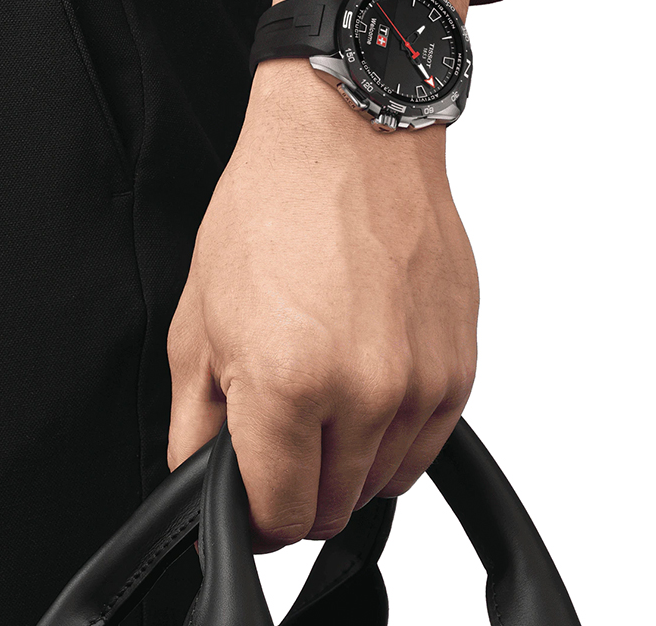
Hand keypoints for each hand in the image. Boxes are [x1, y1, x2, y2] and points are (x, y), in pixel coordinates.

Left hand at [166, 0, 478, 553]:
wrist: (347, 140)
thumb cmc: (271, 208)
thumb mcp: (199, 319)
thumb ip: (195, 426)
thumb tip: (201, 484)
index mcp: (286, 384)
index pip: (277, 515)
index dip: (254, 513)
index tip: (250, 487)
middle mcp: (364, 393)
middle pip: (331, 508)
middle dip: (298, 484)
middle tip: (281, 422)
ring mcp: (422, 381)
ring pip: (382, 482)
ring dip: (348, 459)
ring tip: (326, 383)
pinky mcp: (460, 365)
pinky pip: (425, 444)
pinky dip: (392, 432)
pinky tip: (366, 374)